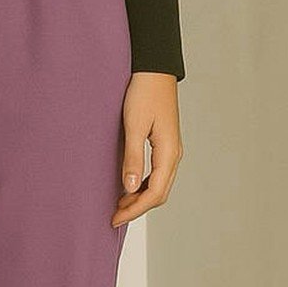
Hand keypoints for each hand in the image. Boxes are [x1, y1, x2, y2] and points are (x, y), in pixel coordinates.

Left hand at [111, 71, 182, 226]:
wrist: (153, 69)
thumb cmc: (143, 92)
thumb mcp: (134, 125)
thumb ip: (133, 157)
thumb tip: (130, 188)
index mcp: (168, 152)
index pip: (154, 193)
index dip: (134, 209)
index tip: (114, 218)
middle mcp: (173, 154)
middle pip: (159, 193)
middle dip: (137, 208)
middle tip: (114, 216)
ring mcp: (171, 149)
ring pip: (159, 184)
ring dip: (140, 197)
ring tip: (118, 204)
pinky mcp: (164, 143)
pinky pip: (157, 172)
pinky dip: (143, 184)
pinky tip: (128, 185)